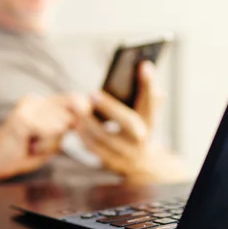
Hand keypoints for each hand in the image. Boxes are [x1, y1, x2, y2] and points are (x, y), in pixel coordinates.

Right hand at [0, 94, 88, 180]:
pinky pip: (52, 132)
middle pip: (72, 114)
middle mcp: (34, 99)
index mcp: (41, 101)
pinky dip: (44, 145)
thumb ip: (68, 124)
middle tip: (40, 143)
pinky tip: (29, 147)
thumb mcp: (52, 138)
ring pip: (62, 124)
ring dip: (52, 142)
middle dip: (62, 135)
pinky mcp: (24, 119)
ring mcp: (28, 107)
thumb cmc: (24, 152)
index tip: (70, 130)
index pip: (75, 99)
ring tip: (33, 145)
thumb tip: (85, 109)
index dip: (82, 115)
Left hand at [76, 61, 183, 182]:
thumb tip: (142, 67)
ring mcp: (126, 153)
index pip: (152, 101)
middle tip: (92, 93)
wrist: (140, 164)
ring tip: (75, 106)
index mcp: (149, 122)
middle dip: (110, 107)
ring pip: (104, 137)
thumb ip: (144, 93)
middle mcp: (140, 139)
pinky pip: (93, 148)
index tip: (144, 64)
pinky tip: (75, 122)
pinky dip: (83, 134)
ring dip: (88, 121)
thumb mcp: (145, 112)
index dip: (149, 84)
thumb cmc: (138, 127)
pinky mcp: (110, 163)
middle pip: (128, 123)